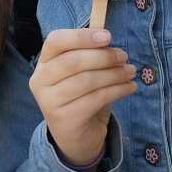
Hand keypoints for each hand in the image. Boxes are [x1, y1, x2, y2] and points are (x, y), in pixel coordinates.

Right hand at [29, 28, 135, 167]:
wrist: (76, 136)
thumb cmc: (80, 97)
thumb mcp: (81, 73)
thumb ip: (89, 54)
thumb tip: (107, 38)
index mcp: (43, 63)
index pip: (55, 41)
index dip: (81, 36)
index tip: (108, 36)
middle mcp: (40, 81)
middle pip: (72, 61)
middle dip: (103, 57)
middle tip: (124, 57)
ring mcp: (50, 102)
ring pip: (86, 81)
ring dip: (114, 74)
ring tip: (130, 72)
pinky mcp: (65, 119)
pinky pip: (95, 99)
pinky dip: (117, 90)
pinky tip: (129, 87)